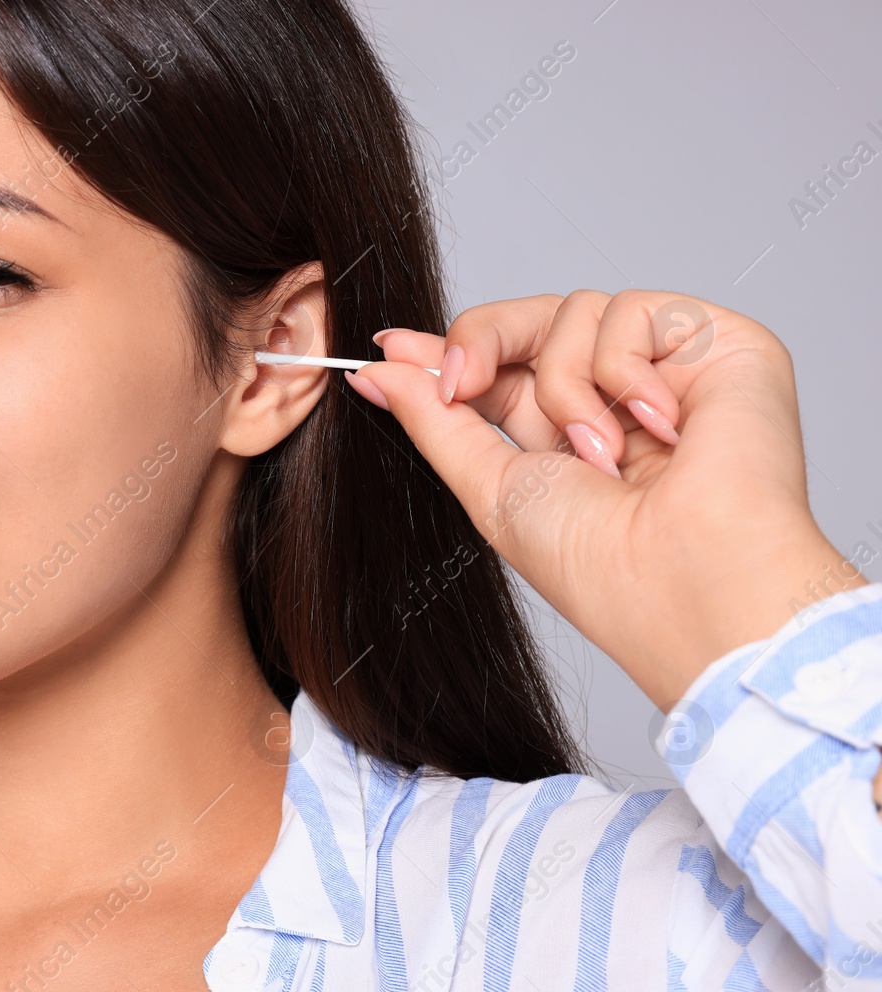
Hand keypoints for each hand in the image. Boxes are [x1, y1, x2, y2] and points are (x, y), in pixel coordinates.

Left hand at [347, 289, 866, 706]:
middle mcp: (612, 399)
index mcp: (561, 438)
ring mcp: (664, 370)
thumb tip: (377, 372)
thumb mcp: (488, 486)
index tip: (388, 345)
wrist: (687, 580)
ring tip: (603, 457)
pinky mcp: (716, 344)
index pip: (499, 367)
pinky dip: (624, 370)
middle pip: (528, 321)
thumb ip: (434, 420)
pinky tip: (659, 428)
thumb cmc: (599, 563)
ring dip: (567, 388)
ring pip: (573, 309)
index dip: (450, 351)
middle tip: (462, 387)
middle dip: (484, 344)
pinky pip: (632, 309)